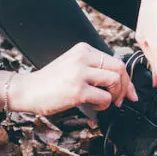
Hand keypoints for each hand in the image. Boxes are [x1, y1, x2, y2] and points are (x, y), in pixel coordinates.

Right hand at [0, 43, 137, 115]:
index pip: (115, 61)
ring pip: (115, 82)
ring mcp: (79, 73)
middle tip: (120, 100)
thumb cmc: (51, 82)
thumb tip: (120, 81)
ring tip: (100, 101)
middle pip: (119, 69)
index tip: (128, 92)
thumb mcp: (73, 65)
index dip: (126, 79)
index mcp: (83, 50)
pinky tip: (90, 105)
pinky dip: (103, 105)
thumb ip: (93, 68)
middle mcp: (82, 58)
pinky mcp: (77, 90)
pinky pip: (104, 98)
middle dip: (125, 87)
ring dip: (113, 97)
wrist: (27, 90)